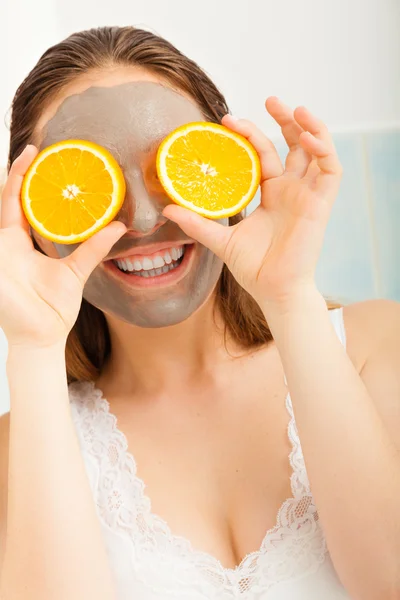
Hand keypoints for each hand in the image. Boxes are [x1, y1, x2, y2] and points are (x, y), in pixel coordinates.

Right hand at [0, 145, 125, 347]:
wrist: (41, 336)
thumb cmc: (53, 308)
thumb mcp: (76, 271)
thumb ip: (93, 248)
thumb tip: (120, 226)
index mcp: (22, 243)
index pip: (22, 204)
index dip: (27, 180)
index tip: (39, 155)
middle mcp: (7, 244)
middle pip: (9, 201)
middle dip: (17, 174)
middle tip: (33, 149)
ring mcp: (0, 253)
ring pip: (0, 212)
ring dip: (7, 186)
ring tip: (19, 159)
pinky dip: (4, 210)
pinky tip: (6, 189)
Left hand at [163, 98, 341, 311]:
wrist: (273, 290)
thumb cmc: (253, 268)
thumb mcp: (220, 240)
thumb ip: (197, 223)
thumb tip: (166, 208)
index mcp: (270, 194)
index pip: (264, 155)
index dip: (251, 134)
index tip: (229, 120)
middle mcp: (291, 190)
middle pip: (293, 145)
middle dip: (284, 120)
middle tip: (270, 99)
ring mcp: (307, 195)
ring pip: (316, 151)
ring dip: (309, 127)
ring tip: (295, 109)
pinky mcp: (321, 204)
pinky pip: (330, 170)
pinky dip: (324, 150)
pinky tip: (308, 137)